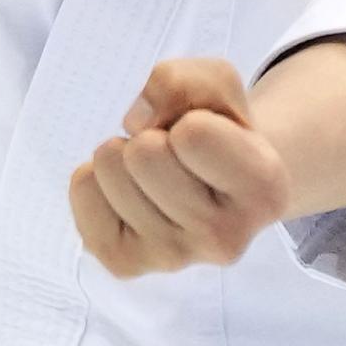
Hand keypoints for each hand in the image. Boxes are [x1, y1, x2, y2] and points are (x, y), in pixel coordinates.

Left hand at [69, 59, 293, 280]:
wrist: (212, 186)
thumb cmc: (219, 129)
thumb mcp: (220, 84)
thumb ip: (185, 80)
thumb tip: (134, 120)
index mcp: (264, 190)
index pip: (192, 134)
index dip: (190, 118)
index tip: (205, 136)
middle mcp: (224, 238)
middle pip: (144, 153)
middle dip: (152, 136)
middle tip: (175, 155)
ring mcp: (173, 258)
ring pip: (108, 168)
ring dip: (124, 155)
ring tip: (154, 173)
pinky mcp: (127, 264)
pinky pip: (82, 189)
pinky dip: (98, 177)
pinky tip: (130, 191)